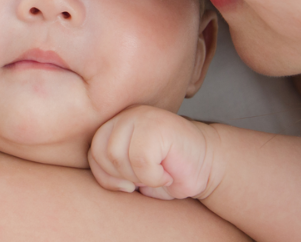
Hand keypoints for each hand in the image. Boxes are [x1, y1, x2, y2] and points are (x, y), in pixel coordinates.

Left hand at [88, 105, 220, 200]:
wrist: (207, 162)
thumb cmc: (168, 170)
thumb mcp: (131, 172)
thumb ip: (110, 168)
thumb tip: (98, 175)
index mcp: (117, 123)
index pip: (93, 152)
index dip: (107, 177)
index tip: (129, 186)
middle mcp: (127, 115)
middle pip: (103, 153)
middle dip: (123, 177)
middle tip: (146, 179)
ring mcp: (143, 117)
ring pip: (119, 156)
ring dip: (140, 177)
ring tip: (158, 174)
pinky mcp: (158, 125)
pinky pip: (141, 160)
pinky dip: (153, 176)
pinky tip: (167, 173)